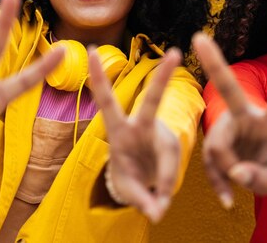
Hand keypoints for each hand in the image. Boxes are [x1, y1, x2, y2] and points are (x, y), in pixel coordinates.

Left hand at [89, 47, 181, 223]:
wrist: (142, 181)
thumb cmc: (128, 176)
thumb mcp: (126, 187)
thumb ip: (140, 198)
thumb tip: (157, 213)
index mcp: (119, 129)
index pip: (107, 100)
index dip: (99, 77)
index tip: (92, 52)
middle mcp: (142, 127)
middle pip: (154, 101)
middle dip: (163, 78)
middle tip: (174, 53)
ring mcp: (160, 137)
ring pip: (169, 152)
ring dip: (164, 180)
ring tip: (155, 206)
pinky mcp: (172, 149)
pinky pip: (172, 170)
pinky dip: (166, 188)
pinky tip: (159, 203)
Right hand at [192, 33, 266, 208]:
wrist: (254, 173)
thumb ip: (262, 179)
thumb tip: (236, 172)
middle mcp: (246, 118)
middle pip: (229, 91)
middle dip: (214, 64)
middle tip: (198, 37)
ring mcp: (225, 130)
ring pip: (218, 149)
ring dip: (230, 174)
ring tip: (244, 185)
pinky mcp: (212, 145)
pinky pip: (210, 165)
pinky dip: (220, 185)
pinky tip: (228, 200)